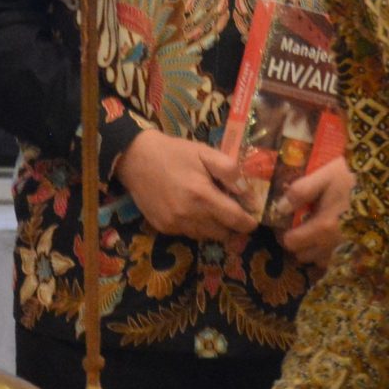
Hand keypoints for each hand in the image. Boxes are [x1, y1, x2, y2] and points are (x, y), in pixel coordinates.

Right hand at [115, 130, 255, 246]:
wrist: (135, 158)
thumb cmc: (174, 153)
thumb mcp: (205, 152)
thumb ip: (229, 171)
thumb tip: (248, 193)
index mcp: (203, 196)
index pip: (236, 220)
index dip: (249, 222)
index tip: (253, 218)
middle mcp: (189, 216)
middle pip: (223, 234)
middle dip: (232, 225)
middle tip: (231, 210)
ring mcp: (175, 224)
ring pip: (206, 236)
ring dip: (214, 227)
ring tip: (211, 208)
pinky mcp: (163, 228)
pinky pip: (188, 234)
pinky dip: (196, 226)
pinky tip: (191, 209)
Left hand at [275, 156, 354, 265]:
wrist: (387, 186)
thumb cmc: (354, 178)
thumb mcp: (326, 176)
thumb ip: (301, 192)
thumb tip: (280, 208)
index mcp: (322, 226)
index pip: (291, 242)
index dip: (284, 233)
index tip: (287, 223)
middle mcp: (333, 244)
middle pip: (302, 255)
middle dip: (298, 242)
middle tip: (301, 226)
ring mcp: (346, 249)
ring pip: (318, 260)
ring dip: (313, 249)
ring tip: (317, 231)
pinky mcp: (358, 250)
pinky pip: (335, 261)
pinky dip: (329, 253)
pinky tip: (332, 236)